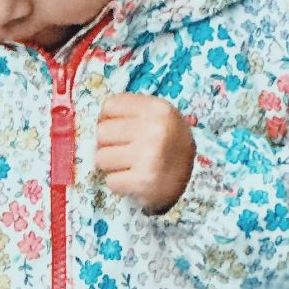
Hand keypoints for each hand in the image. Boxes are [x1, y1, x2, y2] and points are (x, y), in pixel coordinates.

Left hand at [94, 93, 195, 215]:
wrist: (193, 181)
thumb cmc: (167, 145)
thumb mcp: (157, 118)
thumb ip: (130, 112)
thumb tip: (95, 120)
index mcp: (157, 109)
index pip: (110, 105)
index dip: (108, 119)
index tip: (118, 129)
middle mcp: (155, 129)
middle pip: (102, 132)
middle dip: (108, 144)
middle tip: (124, 151)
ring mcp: (149, 156)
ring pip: (101, 157)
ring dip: (112, 165)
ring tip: (129, 166)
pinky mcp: (143, 182)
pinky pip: (111, 180)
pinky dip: (119, 183)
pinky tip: (134, 180)